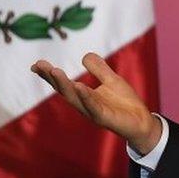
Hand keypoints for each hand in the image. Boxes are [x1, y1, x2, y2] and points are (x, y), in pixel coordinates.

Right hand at [31, 53, 162, 154]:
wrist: (142, 121)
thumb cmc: (125, 103)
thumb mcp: (111, 80)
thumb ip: (99, 69)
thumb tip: (84, 56)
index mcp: (84, 95)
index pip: (64, 84)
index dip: (49, 75)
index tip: (36, 65)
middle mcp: (84, 104)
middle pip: (64, 90)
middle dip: (51, 78)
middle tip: (39, 65)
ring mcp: (93, 112)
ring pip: (75, 98)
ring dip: (64, 85)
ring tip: (54, 71)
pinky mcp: (105, 118)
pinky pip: (93, 107)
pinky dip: (85, 97)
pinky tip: (78, 86)